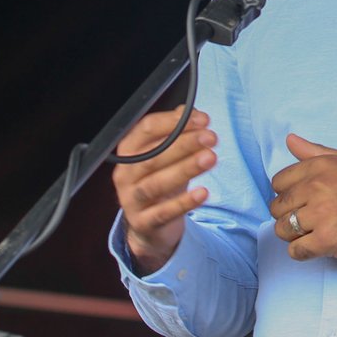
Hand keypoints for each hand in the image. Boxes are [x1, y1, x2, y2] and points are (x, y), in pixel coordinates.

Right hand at [111, 106, 216, 274]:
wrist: (150, 223)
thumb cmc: (160, 178)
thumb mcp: (168, 153)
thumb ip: (178, 132)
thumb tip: (192, 113)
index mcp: (129, 150)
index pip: (145, 129)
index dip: (174, 122)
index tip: (203, 119)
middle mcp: (125, 174)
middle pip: (153, 155)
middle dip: (184, 144)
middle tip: (211, 136)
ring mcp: (130, 199)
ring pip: (156, 183)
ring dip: (185, 168)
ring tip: (210, 158)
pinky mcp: (142, 222)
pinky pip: (163, 213)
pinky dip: (183, 203)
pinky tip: (203, 193)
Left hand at [269, 134, 336, 261]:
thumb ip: (315, 152)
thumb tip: (289, 140)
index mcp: (320, 166)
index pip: (279, 182)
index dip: (290, 194)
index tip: (305, 202)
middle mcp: (316, 187)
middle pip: (278, 207)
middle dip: (291, 216)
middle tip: (313, 221)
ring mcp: (321, 214)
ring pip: (283, 230)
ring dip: (295, 236)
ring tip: (317, 234)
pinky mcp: (328, 240)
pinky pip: (296, 251)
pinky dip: (304, 252)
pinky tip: (322, 246)